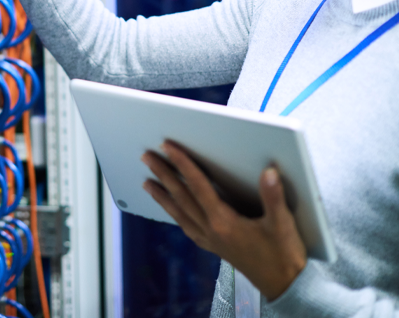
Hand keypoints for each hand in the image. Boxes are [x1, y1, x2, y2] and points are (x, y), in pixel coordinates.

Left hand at [141, 141, 306, 300]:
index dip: (182, 164)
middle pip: (181, 197)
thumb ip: (274, 197)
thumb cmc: (284, 256)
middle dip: (163, 175)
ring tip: (147, 183)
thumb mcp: (283, 224)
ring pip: (179, 213)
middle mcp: (211, 231)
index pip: (198, 186)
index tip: (168, 148)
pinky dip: (175, 215)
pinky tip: (171, 211)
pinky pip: (187, 227)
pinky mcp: (214, 247)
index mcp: (223, 223)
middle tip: (147, 157)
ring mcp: (210, 240)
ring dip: (162, 196)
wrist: (285, 286)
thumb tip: (268, 171)